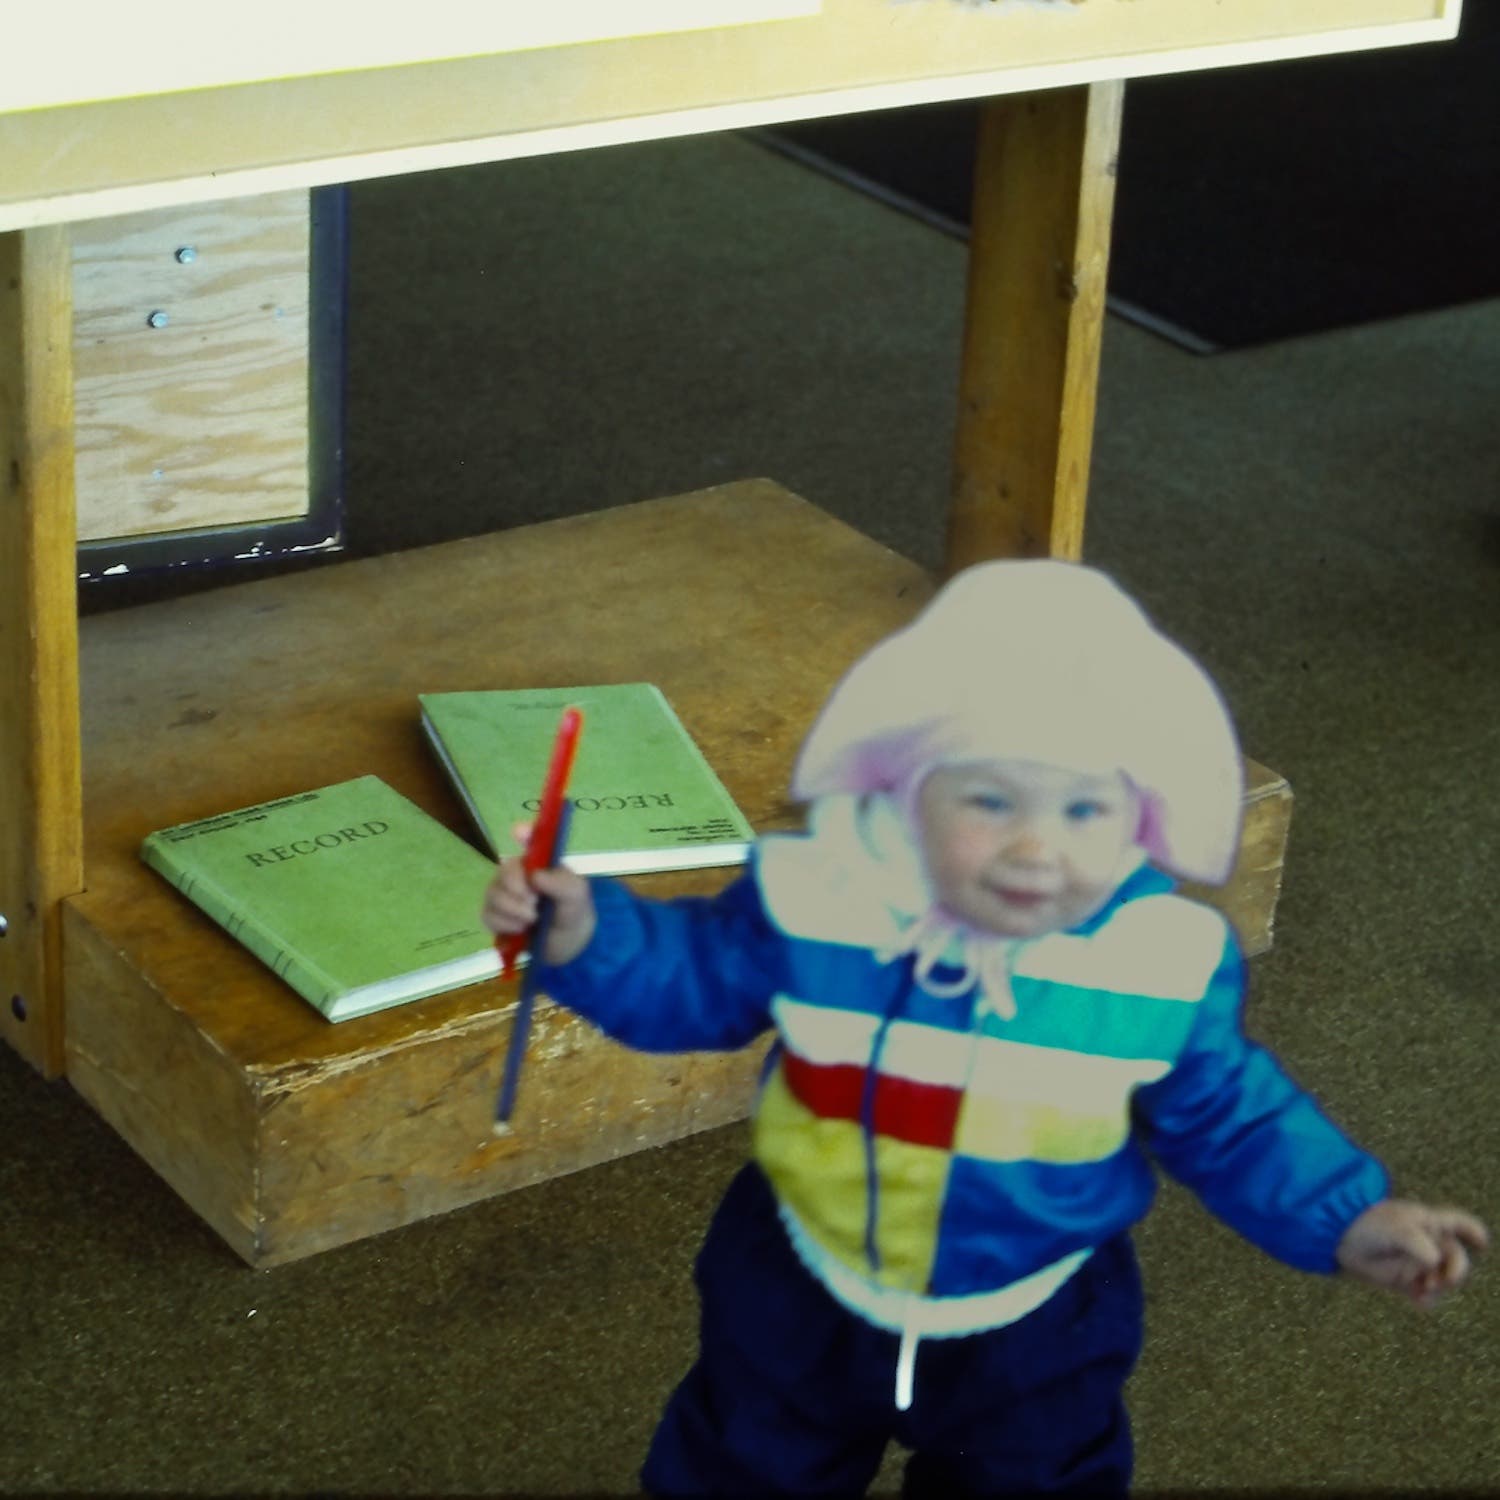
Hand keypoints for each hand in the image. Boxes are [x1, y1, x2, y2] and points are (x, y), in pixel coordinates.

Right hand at [480, 822, 596, 967]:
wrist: (568, 947)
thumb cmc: (574, 912)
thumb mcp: (577, 896)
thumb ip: (562, 883)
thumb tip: (535, 876)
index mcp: (540, 862)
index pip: (529, 839)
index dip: (523, 832)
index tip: (520, 832)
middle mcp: (519, 874)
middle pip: (504, 870)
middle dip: (517, 887)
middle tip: (534, 902)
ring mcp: (504, 894)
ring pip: (493, 894)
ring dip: (513, 909)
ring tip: (532, 919)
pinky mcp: (495, 916)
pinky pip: (488, 914)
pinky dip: (505, 923)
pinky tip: (520, 930)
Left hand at [1336, 1199, 1488, 1307]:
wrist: (1338, 1239)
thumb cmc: (1368, 1224)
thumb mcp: (1396, 1228)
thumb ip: (1418, 1243)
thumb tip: (1435, 1261)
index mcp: (1427, 1222)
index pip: (1458, 1224)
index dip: (1473, 1232)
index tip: (1482, 1243)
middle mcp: (1426, 1243)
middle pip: (1456, 1259)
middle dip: (1456, 1271)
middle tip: (1444, 1279)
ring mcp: (1416, 1263)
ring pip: (1443, 1280)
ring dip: (1440, 1287)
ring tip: (1424, 1288)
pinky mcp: (1404, 1281)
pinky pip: (1425, 1295)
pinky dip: (1426, 1300)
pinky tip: (1419, 1301)